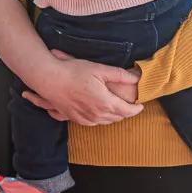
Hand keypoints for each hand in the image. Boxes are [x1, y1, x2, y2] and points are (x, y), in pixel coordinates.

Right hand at [21, 52, 141, 124]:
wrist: (50, 80)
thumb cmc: (74, 72)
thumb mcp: (99, 69)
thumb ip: (120, 75)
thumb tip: (137, 77)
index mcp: (105, 103)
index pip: (127, 111)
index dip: (136, 109)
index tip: (141, 105)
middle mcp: (97, 115)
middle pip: (117, 118)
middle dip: (126, 112)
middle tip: (130, 105)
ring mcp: (85, 119)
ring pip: (106, 122)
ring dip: (114, 116)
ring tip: (117, 108)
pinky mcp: (76, 119)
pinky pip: (93, 123)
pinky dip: (101, 119)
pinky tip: (100, 112)